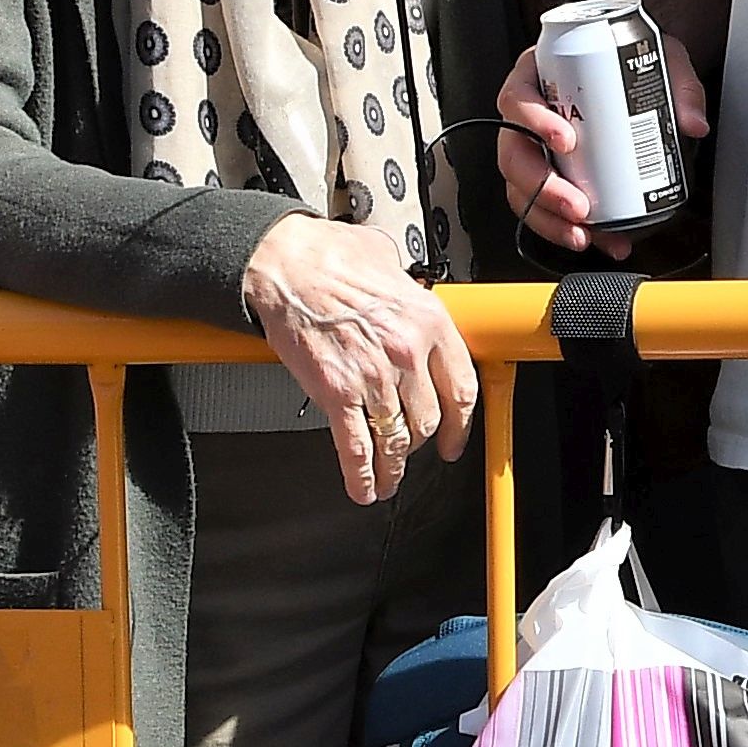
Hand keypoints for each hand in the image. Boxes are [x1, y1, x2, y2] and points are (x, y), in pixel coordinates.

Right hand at [241, 214, 479, 503]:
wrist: (285, 264)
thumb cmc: (332, 258)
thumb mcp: (393, 265)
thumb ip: (412, 290)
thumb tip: (412, 295)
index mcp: (430, 323)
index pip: (462, 389)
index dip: (461, 424)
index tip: (456, 438)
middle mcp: (407, 354)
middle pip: (428, 419)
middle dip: (421, 442)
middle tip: (413, 451)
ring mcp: (373, 377)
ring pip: (396, 438)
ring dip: (394, 465)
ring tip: (390, 479)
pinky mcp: (335, 393)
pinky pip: (355, 446)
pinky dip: (361, 474)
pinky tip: (364, 488)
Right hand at [491, 22, 710, 256]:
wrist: (631, 67)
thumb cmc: (627, 57)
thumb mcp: (657, 54)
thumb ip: (680, 83)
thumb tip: (693, 123)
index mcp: (538, 76)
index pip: (517, 97)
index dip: (533, 122)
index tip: (566, 140)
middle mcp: (527, 115)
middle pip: (513, 154)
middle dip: (542, 187)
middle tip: (577, 206)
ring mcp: (532, 148)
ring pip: (521, 188)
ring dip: (548, 217)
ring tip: (584, 234)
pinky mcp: (547, 175)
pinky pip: (542, 206)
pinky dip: (564, 228)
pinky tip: (593, 239)